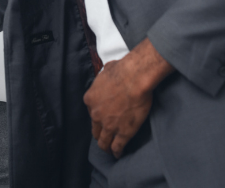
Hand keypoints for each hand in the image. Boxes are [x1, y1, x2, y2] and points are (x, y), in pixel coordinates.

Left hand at [83, 38, 173, 157]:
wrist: (134, 78)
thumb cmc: (122, 70)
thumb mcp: (105, 70)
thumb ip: (104, 77)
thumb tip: (108, 72)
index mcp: (90, 99)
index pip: (91, 111)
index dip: (98, 114)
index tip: (103, 116)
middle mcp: (96, 114)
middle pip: (95, 129)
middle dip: (99, 133)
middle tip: (104, 136)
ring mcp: (108, 125)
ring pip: (103, 142)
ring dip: (105, 146)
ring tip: (109, 149)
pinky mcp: (123, 133)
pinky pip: (117, 147)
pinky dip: (116, 152)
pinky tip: (117, 154)